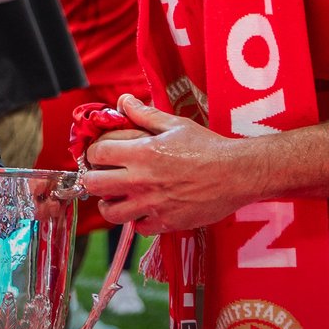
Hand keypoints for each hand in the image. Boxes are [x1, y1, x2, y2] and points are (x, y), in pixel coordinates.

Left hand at [82, 95, 250, 235]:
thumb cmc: (207, 147)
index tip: (100, 153)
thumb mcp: (175, 124)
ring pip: (110, 212)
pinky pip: (138, 228)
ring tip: (116, 197)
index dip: (93, 152)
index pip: (97, 153)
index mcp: (142, 153)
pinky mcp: (166, 222)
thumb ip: (145, 114)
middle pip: (93, 184)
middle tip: (102, 176)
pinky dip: (137, 220)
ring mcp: (152, 204)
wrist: (236, 174)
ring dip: (109, 204)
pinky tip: (143, 210)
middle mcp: (142, 180)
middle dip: (92, 178)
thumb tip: (123, 101)